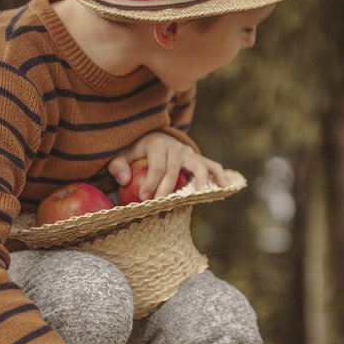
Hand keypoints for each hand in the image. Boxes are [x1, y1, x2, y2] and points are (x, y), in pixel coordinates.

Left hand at [108, 131, 229, 200]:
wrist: (154, 139)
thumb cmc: (136, 152)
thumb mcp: (122, 155)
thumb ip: (118, 166)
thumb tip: (125, 180)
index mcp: (157, 144)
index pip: (156, 167)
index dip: (150, 183)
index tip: (143, 198)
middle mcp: (176, 147)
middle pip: (174, 171)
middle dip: (167, 189)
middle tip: (160, 204)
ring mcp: (190, 153)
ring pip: (198, 166)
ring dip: (200, 180)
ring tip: (201, 193)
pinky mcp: (199, 159)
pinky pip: (212, 166)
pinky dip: (219, 175)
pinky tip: (225, 186)